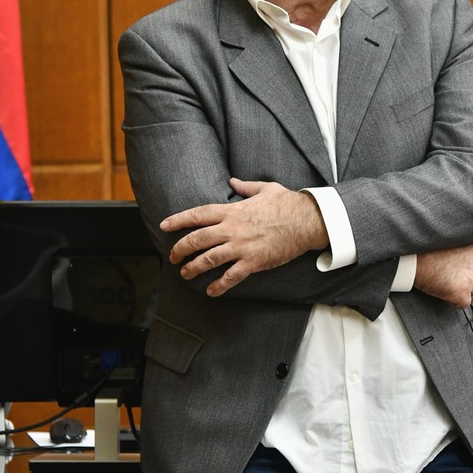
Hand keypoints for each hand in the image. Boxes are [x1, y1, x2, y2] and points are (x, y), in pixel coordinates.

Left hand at [161, 178, 327, 295]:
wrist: (307, 220)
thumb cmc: (288, 204)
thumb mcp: (265, 188)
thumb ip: (246, 186)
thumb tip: (234, 180)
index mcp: (232, 210)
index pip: (198, 214)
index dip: (178, 220)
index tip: (165, 226)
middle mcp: (232, 229)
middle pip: (197, 239)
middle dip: (180, 249)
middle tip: (172, 257)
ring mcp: (241, 246)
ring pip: (209, 259)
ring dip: (193, 268)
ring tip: (185, 274)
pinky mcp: (253, 262)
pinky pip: (231, 276)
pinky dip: (219, 285)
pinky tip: (211, 291)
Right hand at [414, 241, 472, 308]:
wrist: (411, 257)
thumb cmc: (427, 249)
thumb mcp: (455, 242)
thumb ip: (469, 253)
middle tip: (463, 286)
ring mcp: (471, 278)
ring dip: (466, 295)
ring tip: (450, 288)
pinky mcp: (460, 292)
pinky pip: (464, 304)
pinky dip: (455, 302)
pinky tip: (445, 293)